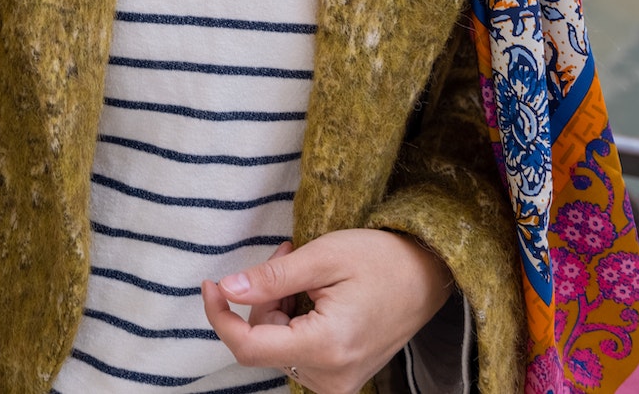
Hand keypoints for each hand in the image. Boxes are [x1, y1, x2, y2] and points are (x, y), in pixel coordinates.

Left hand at [201, 229, 453, 393]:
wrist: (428, 276)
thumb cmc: (381, 260)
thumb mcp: (322, 257)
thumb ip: (271, 279)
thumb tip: (227, 289)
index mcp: (325, 347)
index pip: (248, 346)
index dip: (219, 315)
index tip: (210, 284)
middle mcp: (330, 377)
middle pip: (263, 342)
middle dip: (262, 299)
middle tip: (286, 258)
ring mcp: (337, 383)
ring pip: (277, 346)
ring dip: (279, 309)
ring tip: (307, 276)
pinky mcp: (340, 378)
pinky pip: (296, 352)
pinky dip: (294, 322)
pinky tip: (313, 296)